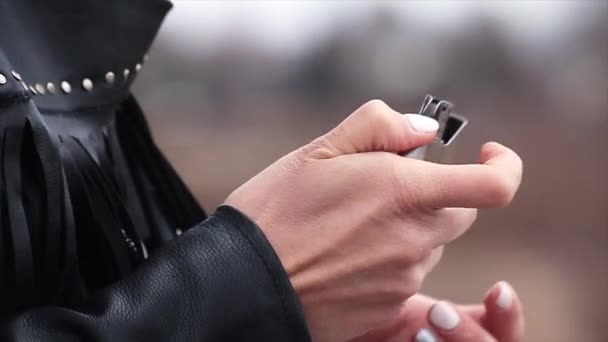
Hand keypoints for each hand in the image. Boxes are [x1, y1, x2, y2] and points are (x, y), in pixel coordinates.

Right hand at [225, 100, 522, 341]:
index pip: (493, 186)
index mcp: (403, 193)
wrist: (243, 283)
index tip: (488, 155)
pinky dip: (385, 260)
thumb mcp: (319, 150)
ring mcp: (402, 278)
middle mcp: (413, 239)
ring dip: (403, 228)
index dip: (505, 166)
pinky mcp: (387, 308)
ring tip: (346, 225)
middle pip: (457, 214)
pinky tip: (342, 255)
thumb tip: (424, 129)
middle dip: (433, 195)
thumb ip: (380, 126)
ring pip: (426, 245)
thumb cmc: (274, 212)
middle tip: (382, 187)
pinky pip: (403, 276)